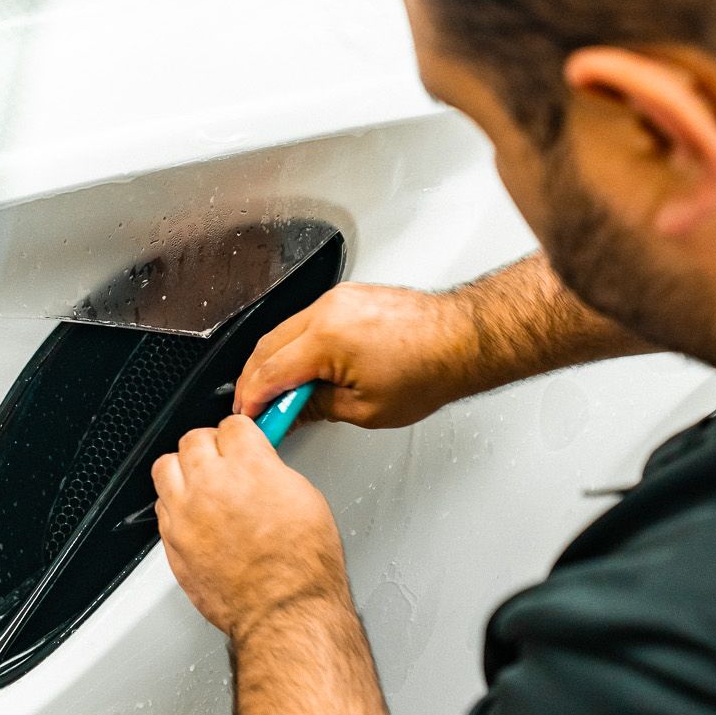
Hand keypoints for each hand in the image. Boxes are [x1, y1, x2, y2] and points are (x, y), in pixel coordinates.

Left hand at [151, 415, 348, 640]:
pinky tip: (195, 514)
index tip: (244, 440)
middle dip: (211, 446)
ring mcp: (186, 513)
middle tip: (223, 458)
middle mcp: (212, 484)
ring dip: (184, 471)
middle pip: (194, 440)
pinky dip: (175, 505)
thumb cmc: (302, 567)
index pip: (233, 425)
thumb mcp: (306, 499)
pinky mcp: (172, 542)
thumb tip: (262, 466)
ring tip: (201, 482)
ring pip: (166, 468)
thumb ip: (273, 472)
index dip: (241, 433)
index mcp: (250, 466)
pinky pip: (161, 508)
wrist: (284, 612)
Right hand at [233, 282, 479, 430]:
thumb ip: (318, 409)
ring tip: (284, 394)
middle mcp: (327, 310)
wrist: (464, 339)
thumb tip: (293, 411)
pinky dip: (297, 345)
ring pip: (285, 331)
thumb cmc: (430, 370)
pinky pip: (307, 320)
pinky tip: (304, 368)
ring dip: (275, 362)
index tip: (250, 417)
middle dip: (256, 380)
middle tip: (259, 408)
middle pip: (268, 347)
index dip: (253, 400)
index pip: (269, 372)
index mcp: (326, 339)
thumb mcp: (367, 410)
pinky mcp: (349, 296)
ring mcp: (338, 299)